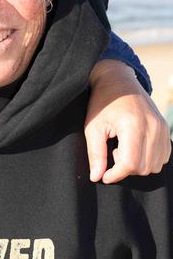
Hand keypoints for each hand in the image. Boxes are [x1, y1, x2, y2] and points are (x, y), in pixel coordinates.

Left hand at [85, 59, 170, 183]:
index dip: (116, 175)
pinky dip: (148, 159)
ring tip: (123, 148)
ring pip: (154, 166)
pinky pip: (162, 157)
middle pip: (143, 168)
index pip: (131, 163)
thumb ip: (95, 154)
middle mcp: (153, 127)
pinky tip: (134, 147)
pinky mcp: (166, 130)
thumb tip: (96, 178)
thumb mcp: (93, 128)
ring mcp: (163, 128)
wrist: (119, 81)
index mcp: (134, 124)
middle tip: (112, 153)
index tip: (104, 175)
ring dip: (137, 165)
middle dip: (125, 169)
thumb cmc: (103, 103)